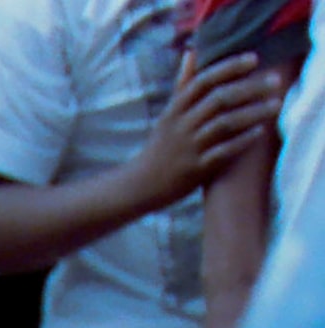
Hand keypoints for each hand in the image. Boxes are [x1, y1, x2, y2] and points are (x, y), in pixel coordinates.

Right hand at [131, 51, 286, 210]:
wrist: (141, 185)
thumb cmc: (161, 146)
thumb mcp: (168, 113)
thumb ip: (183, 83)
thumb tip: (192, 52)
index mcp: (175, 110)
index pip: (202, 81)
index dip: (228, 68)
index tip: (254, 59)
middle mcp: (182, 126)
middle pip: (218, 100)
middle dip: (249, 88)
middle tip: (275, 81)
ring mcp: (189, 148)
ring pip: (224, 124)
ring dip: (253, 113)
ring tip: (276, 104)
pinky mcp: (196, 169)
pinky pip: (223, 152)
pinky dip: (242, 141)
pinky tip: (260, 132)